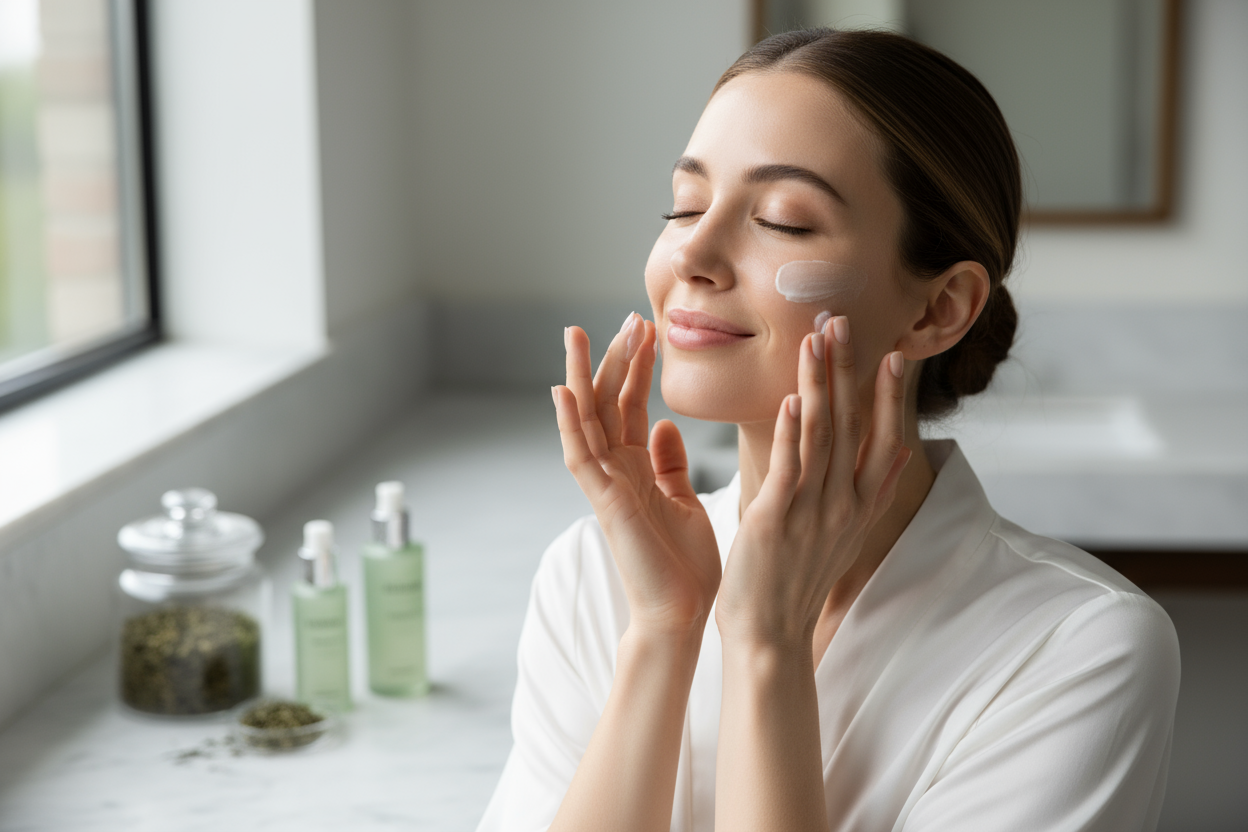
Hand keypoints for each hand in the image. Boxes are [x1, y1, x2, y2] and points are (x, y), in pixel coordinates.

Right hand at [553, 314, 721, 634]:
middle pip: (607, 402)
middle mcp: (615, 470)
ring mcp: (605, 485)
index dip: (637, 365)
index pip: (631, 404)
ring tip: (578, 335)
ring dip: (582, 378)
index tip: (646, 326)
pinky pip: (580, 457)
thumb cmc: (685, 565)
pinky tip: (563, 391)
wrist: (683, 615)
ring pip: (585, 421)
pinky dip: (569, 424)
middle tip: (626, 316)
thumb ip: (669, 464)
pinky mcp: (604, 503)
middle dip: (613, 359)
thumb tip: (666, 426)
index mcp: (636, 467)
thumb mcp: (683, 500)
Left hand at [714, 316, 910, 648]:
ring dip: (820, 384)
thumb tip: (896, 450)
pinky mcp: (776, 520)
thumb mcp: (843, 534)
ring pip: (822, 435)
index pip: (885, 441)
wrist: (770, 636)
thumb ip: (867, 489)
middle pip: (853, 426)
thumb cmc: (797, 581)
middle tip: (845, 322)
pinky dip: (792, 432)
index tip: (896, 355)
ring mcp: (812, 512)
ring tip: (817, 341)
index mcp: (860, 507)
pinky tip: (792, 399)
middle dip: (850, 371)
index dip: (890, 397)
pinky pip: (789, 468)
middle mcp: (844, 506)